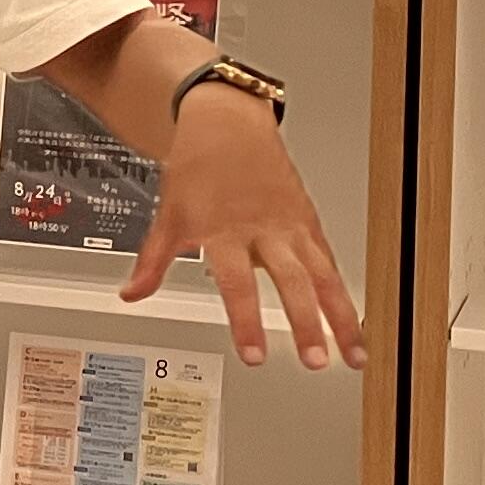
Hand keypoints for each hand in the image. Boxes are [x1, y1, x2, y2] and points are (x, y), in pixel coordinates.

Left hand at [122, 88, 365, 370]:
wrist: (228, 123)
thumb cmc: (197, 166)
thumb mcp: (168, 214)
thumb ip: (153, 261)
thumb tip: (131, 294)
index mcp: (224, 230)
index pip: (237, 284)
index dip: (246, 321)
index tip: (254, 356)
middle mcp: (264, 229)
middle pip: (291, 281)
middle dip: (305, 324)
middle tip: (314, 361)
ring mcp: (292, 225)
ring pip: (324, 275)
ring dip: (340, 316)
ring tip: (353, 354)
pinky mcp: (309, 221)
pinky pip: (330, 260)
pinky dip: (342, 291)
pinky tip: (351, 319)